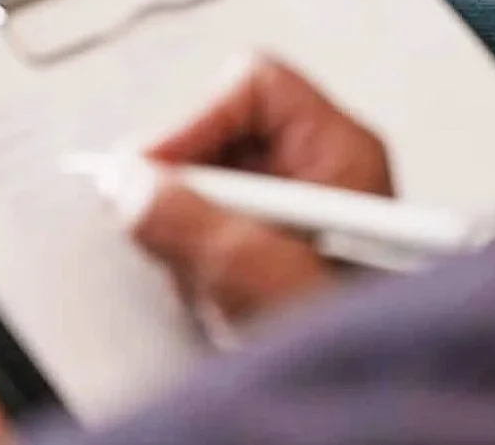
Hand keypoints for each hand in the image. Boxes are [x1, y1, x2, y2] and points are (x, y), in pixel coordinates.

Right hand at [115, 56, 393, 340]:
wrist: (365, 408)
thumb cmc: (353, 348)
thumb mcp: (265, 286)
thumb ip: (196, 230)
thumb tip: (129, 182)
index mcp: (341, 153)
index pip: (252, 87)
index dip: (193, 122)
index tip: (149, 170)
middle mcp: (321, 170)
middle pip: (220, 131)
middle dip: (184, 185)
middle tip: (163, 229)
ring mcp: (296, 207)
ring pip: (206, 180)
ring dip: (188, 229)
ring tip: (208, 282)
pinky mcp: (270, 242)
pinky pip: (206, 222)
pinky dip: (195, 257)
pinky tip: (214, 295)